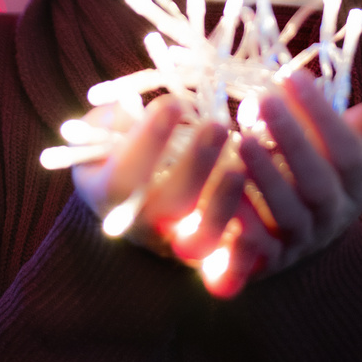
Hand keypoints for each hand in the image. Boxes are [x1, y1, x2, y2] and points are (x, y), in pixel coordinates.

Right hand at [72, 95, 244, 258]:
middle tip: (218, 126)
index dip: (148, 140)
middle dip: (196, 165)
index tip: (172, 104)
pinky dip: (243, 240)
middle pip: (168, 208)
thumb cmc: (115, 143)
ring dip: (223, 202)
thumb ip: (122, 117)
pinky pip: (224, 258)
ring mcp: (171, 243)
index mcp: (106, 192)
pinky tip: (258, 203)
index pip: (124, 173)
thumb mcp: (103, 126)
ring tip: (242, 165)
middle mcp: (138, 225)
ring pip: (200, 240)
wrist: (122, 185)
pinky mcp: (202, 252)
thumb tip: (167, 107)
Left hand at [196, 70, 361, 297]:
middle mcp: (336, 216)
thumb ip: (348, 127)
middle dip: (293, 140)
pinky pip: (257, 247)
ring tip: (241, 139)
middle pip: (318, 183)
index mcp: (358, 184)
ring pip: (288, 214)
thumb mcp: (334, 146)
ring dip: (266, 177)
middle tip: (264, 99)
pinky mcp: (269, 262)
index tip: (292, 75)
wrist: (289, 234)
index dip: (322, 115)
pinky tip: (223, 186)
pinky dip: (243, 220)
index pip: (349, 151)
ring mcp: (303, 242)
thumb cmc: (310, 167)